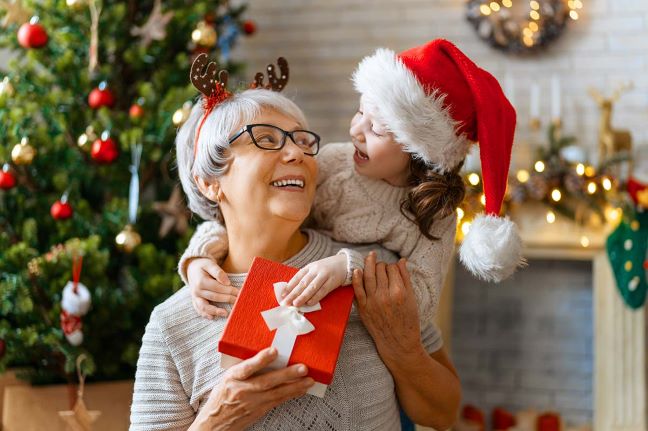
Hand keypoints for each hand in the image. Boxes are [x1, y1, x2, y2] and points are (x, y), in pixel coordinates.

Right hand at [187, 257, 237, 318]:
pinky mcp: (195, 301)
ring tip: (226, 314)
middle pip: (214, 297)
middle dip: (227, 299)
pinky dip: (205, 314)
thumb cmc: (203, 266)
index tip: (239, 291)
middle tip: (238, 301)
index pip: (217, 287)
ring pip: (204, 306)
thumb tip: (227, 282)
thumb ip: (218, 272)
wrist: (192, 269)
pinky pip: (199, 309)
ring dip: (215, 311)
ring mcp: (195, 297)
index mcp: (201, 281)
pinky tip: (212, 318)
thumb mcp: (210, 264)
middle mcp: (196, 290)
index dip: (229, 290)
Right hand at [192, 347, 314, 430]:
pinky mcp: (259, 410)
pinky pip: (278, 401)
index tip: (274, 351)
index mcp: (232, 377)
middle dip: (287, 374)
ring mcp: (252, 402)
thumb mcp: (227, 378)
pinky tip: (302, 389)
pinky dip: (291, 394)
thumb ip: (244, 368)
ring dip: (295, 386)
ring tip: (309, 380)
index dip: (260, 360)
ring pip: (276, 393)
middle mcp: (242, 390)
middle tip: (303, 368)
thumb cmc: (222, 396)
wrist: (214, 423)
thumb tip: (265, 353)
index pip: (247, 367)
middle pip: (266, 382)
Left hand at [281, 254, 346, 306]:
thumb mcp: (316, 269)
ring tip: (295, 304)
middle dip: (293, 294)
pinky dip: (315, 297)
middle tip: (285, 302)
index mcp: (310, 267)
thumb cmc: (328, 268)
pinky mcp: (332, 281)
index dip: (289, 286)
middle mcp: (316, 270)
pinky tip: (309, 303)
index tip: (282, 295)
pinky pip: (323, 291)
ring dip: (303, 296)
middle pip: (303, 283)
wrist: (346, 263)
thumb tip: (294, 291)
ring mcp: (324, 275)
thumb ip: (307, 278)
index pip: (297, 277)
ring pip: (312, 287)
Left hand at [352, 252, 422, 364]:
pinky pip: (357, 289)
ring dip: (368, 264)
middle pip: (380, 270)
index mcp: (399, 292)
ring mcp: (372, 301)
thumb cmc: (408, 321)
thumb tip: (402, 260)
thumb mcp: (412, 298)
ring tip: (369, 257)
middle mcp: (385, 295)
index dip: (393, 266)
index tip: (393, 270)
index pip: (393, 268)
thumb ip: (406, 278)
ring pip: (368, 275)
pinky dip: (356, 278)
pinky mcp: (363, 308)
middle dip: (381, 265)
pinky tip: (357, 270)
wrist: (398, 342)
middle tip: (382, 267)